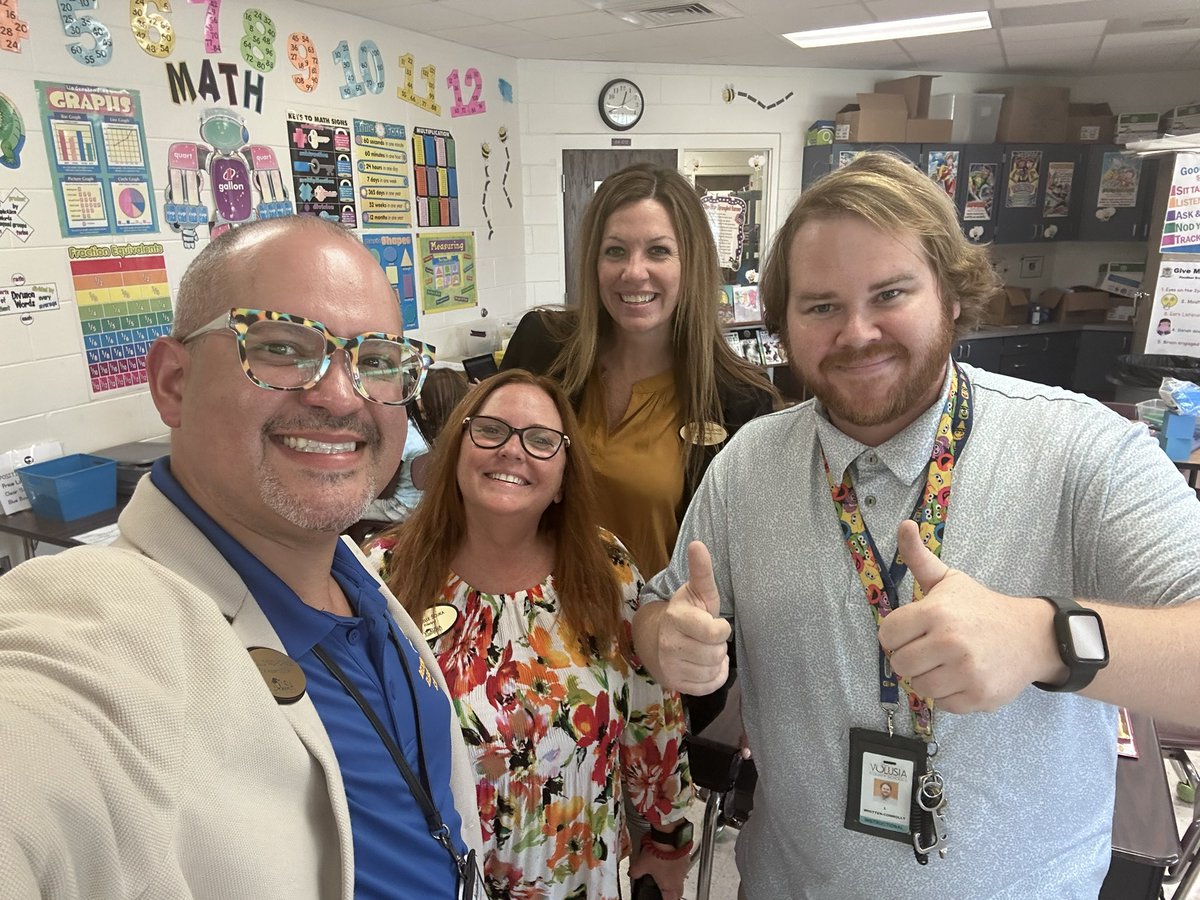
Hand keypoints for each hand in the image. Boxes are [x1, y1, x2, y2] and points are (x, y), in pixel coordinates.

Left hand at [628, 846, 688, 899]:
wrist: (669, 836)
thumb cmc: (659, 852)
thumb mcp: (641, 865)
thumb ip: (635, 872)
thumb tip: (632, 873)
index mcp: (670, 887)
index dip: (665, 899)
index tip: (660, 897)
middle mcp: (679, 880)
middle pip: (677, 893)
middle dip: (671, 892)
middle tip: (663, 889)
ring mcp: (684, 869)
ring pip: (680, 879)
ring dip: (673, 878)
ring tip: (663, 872)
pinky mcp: (686, 858)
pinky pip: (681, 866)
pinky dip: (675, 866)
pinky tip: (667, 859)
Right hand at [655, 541, 730, 694]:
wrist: (656, 638)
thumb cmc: (687, 612)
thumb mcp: (696, 591)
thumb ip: (701, 570)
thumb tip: (697, 543)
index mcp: (676, 618)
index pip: (715, 633)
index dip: (722, 628)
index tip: (715, 622)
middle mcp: (669, 644)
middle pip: (716, 654)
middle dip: (718, 645)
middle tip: (706, 637)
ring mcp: (670, 666)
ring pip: (713, 670)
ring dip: (716, 661)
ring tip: (704, 649)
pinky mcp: (674, 684)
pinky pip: (710, 686)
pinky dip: (714, 676)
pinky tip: (704, 664)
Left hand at [876, 521, 1062, 713]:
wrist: (1031, 636)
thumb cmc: (980, 607)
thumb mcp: (948, 579)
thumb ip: (918, 556)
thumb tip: (904, 524)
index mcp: (936, 612)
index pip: (887, 635)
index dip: (895, 635)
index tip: (911, 632)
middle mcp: (950, 642)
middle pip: (900, 664)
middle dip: (911, 657)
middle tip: (929, 649)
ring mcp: (965, 672)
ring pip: (920, 687)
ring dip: (928, 677)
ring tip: (946, 663)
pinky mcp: (978, 696)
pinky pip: (943, 704)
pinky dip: (949, 695)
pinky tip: (962, 677)